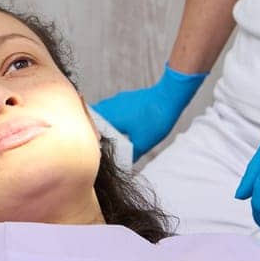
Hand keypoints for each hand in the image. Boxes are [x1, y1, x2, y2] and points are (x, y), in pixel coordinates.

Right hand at [91, 65, 208, 157]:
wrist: (169, 97)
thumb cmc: (155, 119)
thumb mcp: (143, 143)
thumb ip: (131, 155)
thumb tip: (126, 164)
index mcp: (109, 118)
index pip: (90, 129)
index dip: (91, 140)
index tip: (94, 149)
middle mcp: (108, 106)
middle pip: (92, 119)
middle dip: (94, 131)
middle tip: (99, 143)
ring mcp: (116, 100)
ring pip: (101, 112)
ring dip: (102, 123)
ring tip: (108, 136)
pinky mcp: (124, 98)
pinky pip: (111, 108)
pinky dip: (111, 117)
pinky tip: (121, 125)